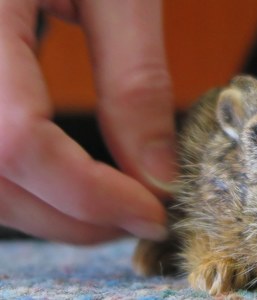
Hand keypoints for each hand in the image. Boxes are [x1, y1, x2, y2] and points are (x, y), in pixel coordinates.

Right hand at [0, 0, 176, 243]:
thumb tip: (157, 175)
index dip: (87, 193)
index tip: (152, 210)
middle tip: (137, 216)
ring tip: (108, 207)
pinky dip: (21, 185)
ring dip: (45, 210)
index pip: (16, 139)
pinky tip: (65, 183)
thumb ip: (135, 82)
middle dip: (71, 215)